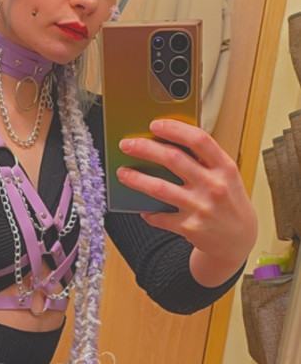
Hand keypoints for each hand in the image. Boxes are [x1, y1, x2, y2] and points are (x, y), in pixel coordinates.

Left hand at [118, 118, 257, 285]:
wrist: (239, 238)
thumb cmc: (229, 201)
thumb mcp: (227, 176)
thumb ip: (205, 160)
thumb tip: (169, 142)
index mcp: (224, 167)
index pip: (199, 140)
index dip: (175, 129)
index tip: (155, 125)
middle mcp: (213, 186)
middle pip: (173, 159)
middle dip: (145, 149)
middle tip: (126, 145)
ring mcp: (201, 207)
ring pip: (159, 188)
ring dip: (136, 179)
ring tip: (122, 173)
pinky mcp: (189, 228)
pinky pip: (160, 217)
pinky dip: (148, 212)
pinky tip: (142, 208)